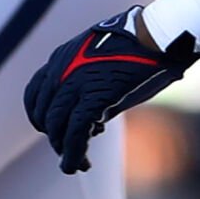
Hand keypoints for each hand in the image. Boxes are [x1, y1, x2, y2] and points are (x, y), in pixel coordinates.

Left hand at [24, 7, 198, 173]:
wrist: (163, 33)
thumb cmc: (144, 41)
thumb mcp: (106, 55)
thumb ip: (92, 80)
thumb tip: (95, 115)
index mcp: (63, 57)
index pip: (36, 94)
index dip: (42, 117)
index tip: (53, 129)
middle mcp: (62, 70)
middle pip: (45, 114)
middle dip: (55, 136)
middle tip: (68, 149)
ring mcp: (76, 84)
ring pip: (56, 127)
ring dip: (63, 149)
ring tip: (75, 163)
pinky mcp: (95, 98)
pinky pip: (75, 134)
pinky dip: (74, 155)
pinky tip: (80, 165)